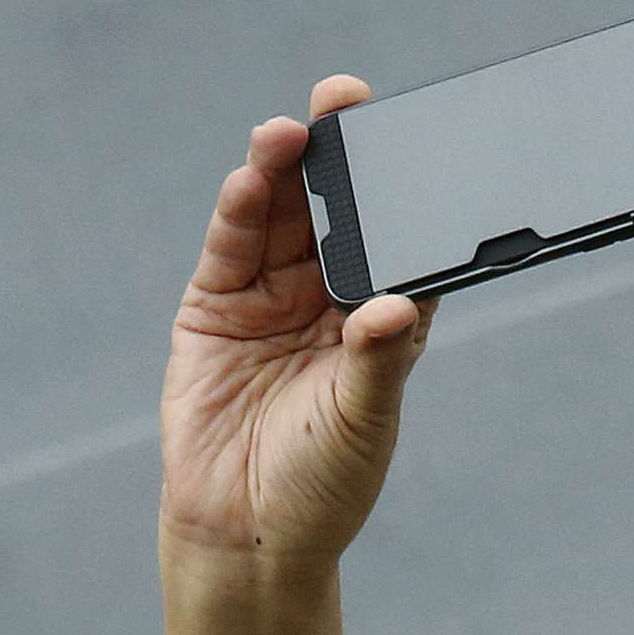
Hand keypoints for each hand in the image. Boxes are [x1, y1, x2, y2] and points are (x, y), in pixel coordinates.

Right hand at [160, 75, 433, 567]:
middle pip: (338, 215)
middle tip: (347, 107)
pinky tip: (253, 177)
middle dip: (341, 161)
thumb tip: (394, 307)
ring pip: (283, 219)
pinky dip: (241, 210)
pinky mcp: (218, 304)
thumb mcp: (365, 421)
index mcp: (384, 323)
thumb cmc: (325, 481)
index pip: (400, 245)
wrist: (247, 527)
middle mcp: (331, 300)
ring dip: (286, 172)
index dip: (405, 196)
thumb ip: (376, 359)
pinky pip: (233, 246)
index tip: (415, 149)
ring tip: (293, 134)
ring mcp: (273, 298)